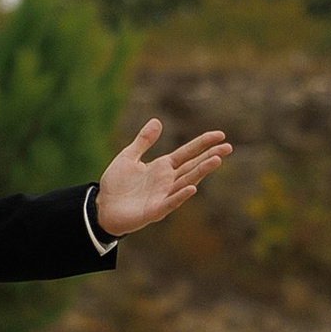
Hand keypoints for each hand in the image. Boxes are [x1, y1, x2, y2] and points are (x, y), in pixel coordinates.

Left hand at [94, 119, 230, 238]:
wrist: (102, 208)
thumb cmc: (116, 185)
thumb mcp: (128, 157)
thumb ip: (143, 141)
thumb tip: (157, 121)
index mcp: (162, 167)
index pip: (187, 153)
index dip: (202, 144)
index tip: (220, 135)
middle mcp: (167, 181)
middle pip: (193, 166)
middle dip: (210, 157)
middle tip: (228, 148)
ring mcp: (163, 196)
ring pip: (186, 181)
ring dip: (201, 172)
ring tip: (216, 161)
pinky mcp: (155, 211)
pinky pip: (170, 202)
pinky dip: (181, 195)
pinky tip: (192, 187)